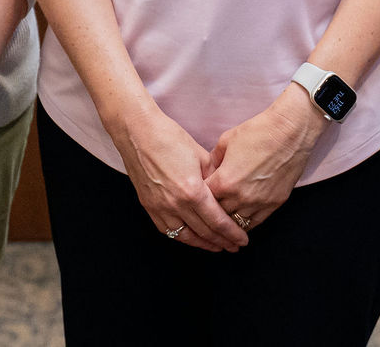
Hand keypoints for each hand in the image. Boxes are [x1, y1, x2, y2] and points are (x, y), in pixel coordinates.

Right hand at [107, 102, 248, 252]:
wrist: (137, 133)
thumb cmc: (169, 138)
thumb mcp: (201, 155)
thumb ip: (214, 178)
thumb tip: (224, 192)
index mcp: (192, 191)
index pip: (217, 221)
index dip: (232, 233)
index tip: (242, 239)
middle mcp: (176, 204)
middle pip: (204, 232)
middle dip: (221, 242)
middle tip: (233, 246)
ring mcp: (160, 208)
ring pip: (185, 236)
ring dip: (202, 244)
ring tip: (216, 246)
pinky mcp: (149, 206)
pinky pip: (168, 230)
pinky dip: (182, 236)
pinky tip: (191, 237)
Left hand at [205, 86, 325, 231]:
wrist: (290, 131)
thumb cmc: (257, 131)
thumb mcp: (226, 141)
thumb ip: (213, 160)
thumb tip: (209, 170)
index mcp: (224, 181)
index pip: (203, 200)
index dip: (198, 198)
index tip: (197, 196)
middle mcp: (239, 197)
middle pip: (217, 215)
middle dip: (211, 212)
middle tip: (208, 208)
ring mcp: (258, 203)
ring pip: (235, 224)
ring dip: (228, 221)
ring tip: (222, 219)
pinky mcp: (273, 205)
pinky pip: (255, 223)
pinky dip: (245, 223)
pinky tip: (239, 221)